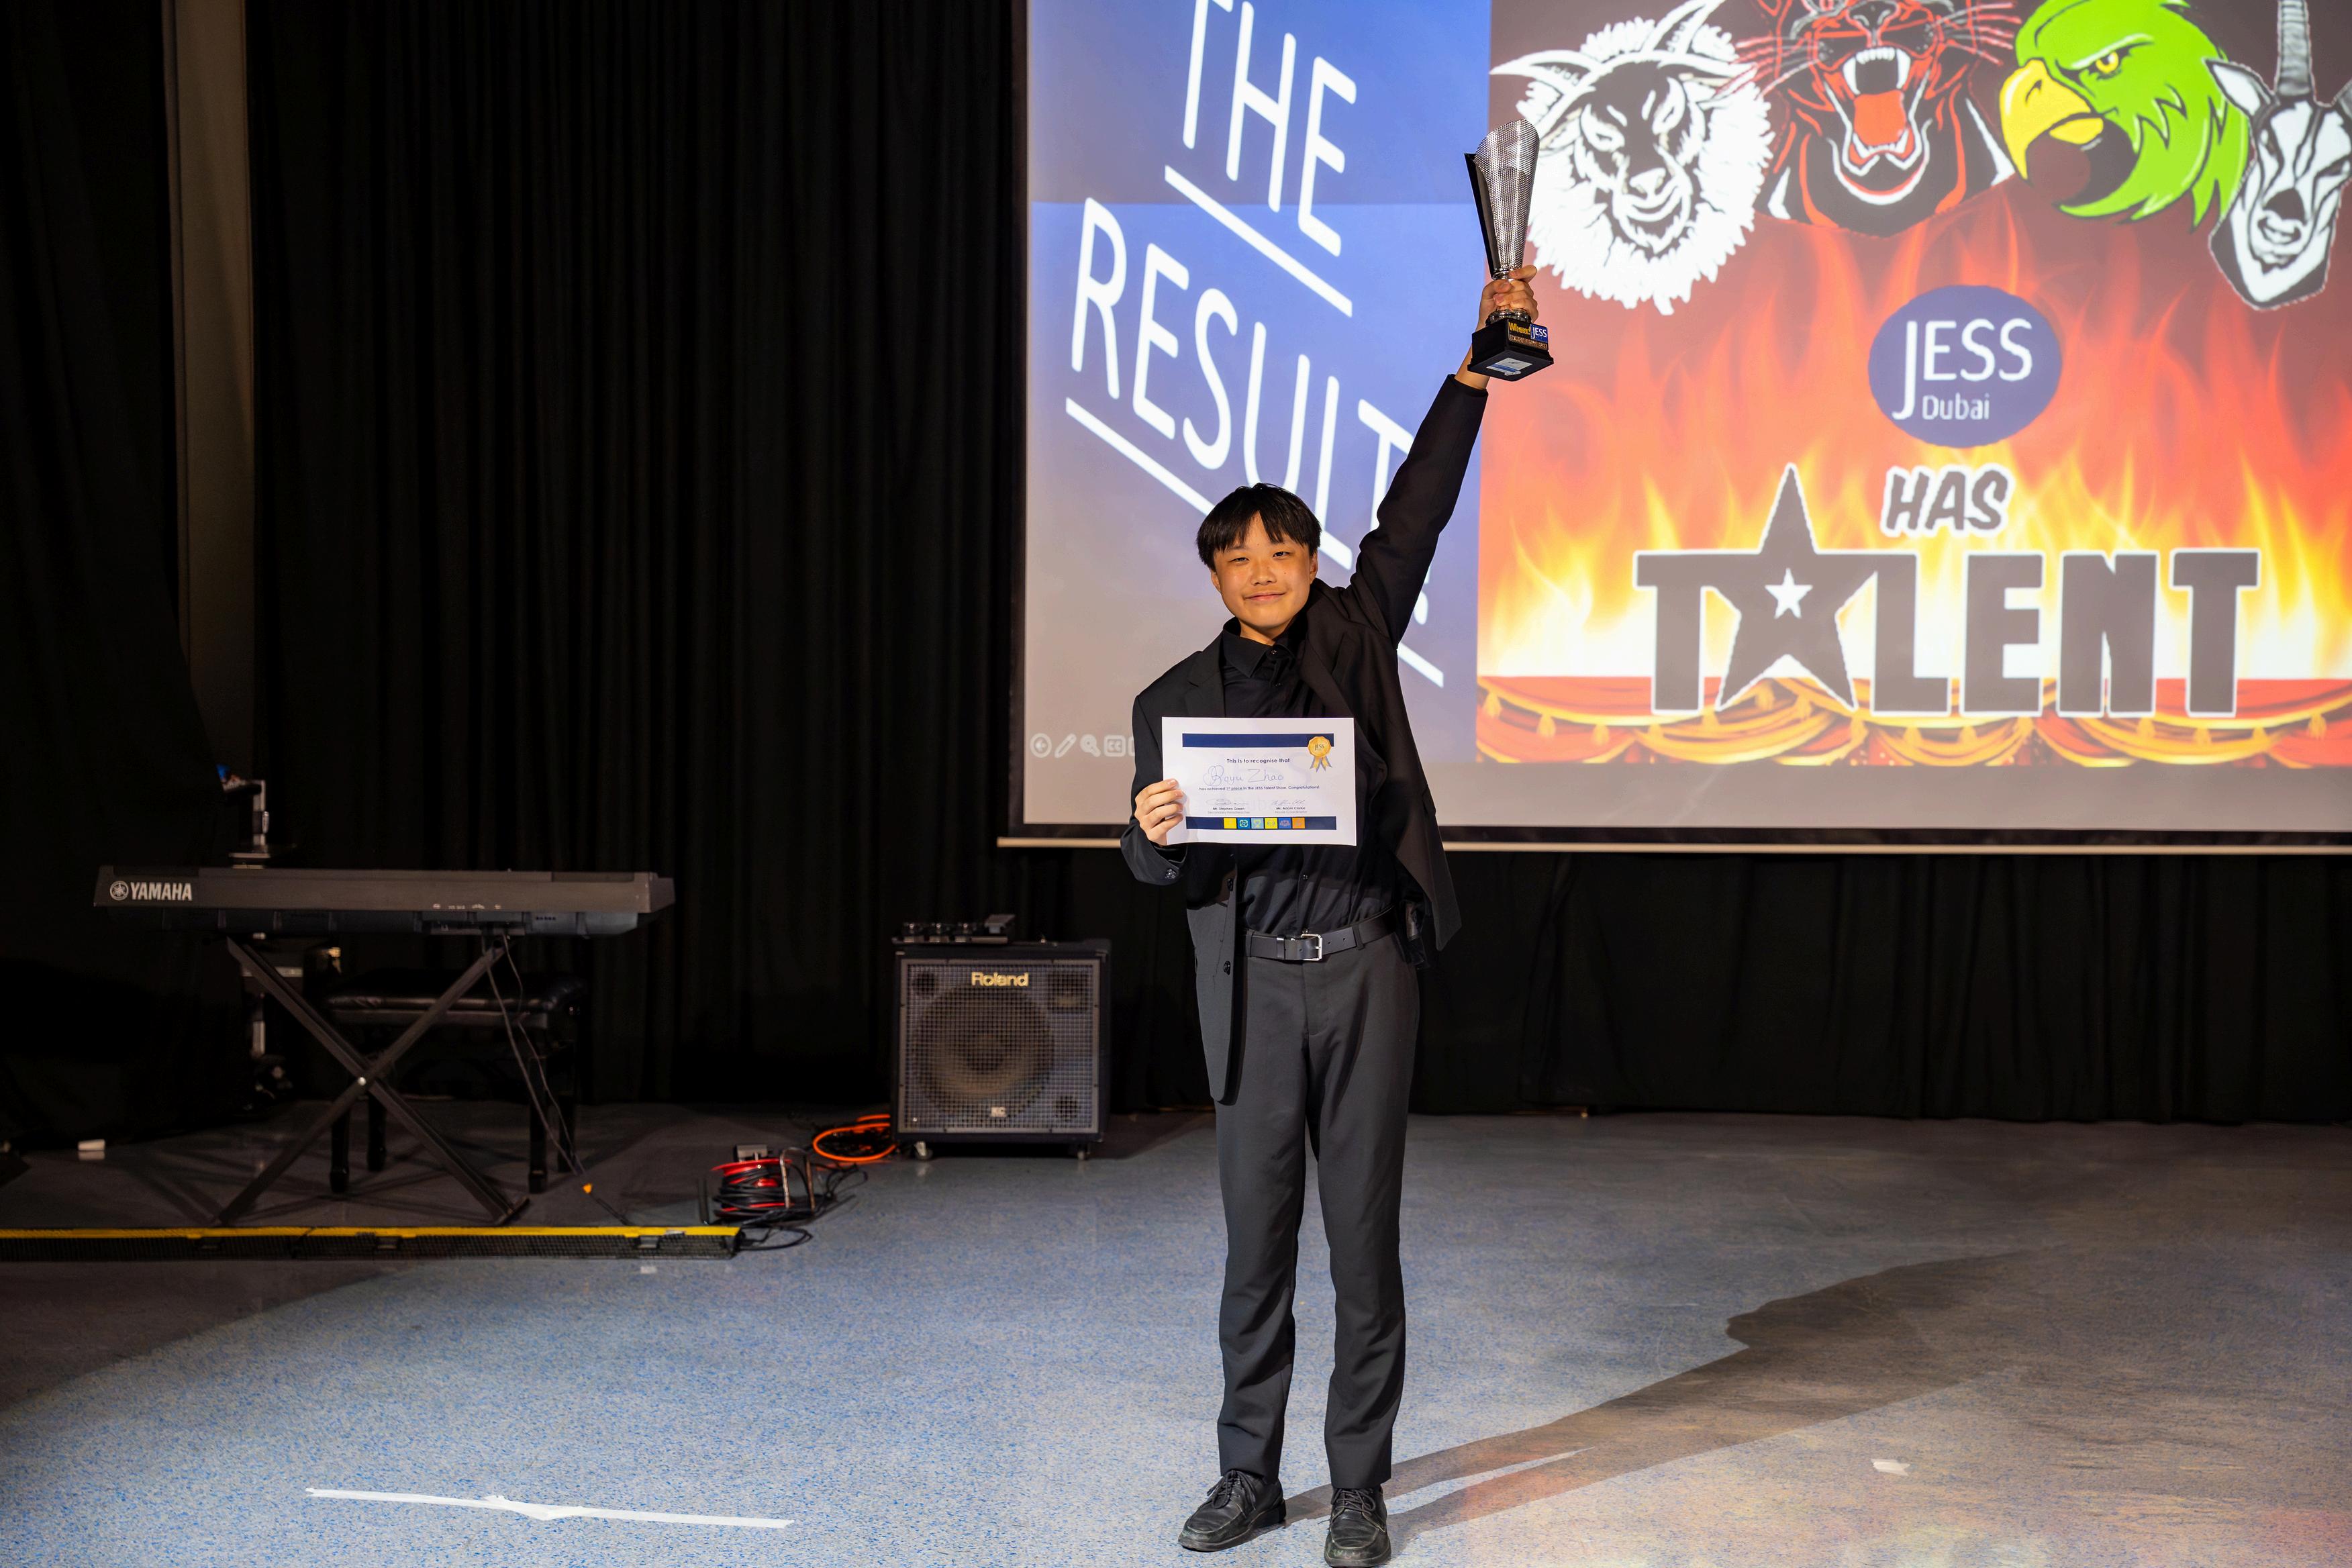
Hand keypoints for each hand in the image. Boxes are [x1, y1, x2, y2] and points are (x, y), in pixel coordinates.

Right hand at [1134, 777, 1184, 845]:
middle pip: (1152, 801)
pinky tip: (1180, 817)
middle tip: (1180, 794)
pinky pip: (1163, 826)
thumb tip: (1176, 787)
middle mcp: (1140, 812)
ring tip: (1180, 807)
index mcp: (1140, 801)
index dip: (1161, 786)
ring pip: (1157, 813)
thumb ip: (1164, 795)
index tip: (1174, 782)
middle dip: (1168, 796)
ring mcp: (1145, 824)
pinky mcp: (1152, 835)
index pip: (1148, 791)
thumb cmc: (1161, 815)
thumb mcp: (1160, 803)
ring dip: (1171, 808)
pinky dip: (1173, 820)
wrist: (1160, 834)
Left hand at [1457, 265, 1538, 389]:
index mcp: (1517, 284)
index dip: (1524, 271)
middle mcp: (1525, 293)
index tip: (1513, 275)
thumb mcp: (1487, 294)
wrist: (1487, 327)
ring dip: (1511, 299)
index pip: (1529, 272)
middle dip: (1509, 291)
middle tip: (1497, 299)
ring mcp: (1529, 304)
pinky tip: (1511, 308)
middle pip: (1524, 286)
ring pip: (1526, 296)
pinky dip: (1519, 306)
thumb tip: (1506, 284)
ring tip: (1500, 305)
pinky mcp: (1531, 315)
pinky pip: (1530, 307)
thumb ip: (1494, 285)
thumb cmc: (1488, 310)